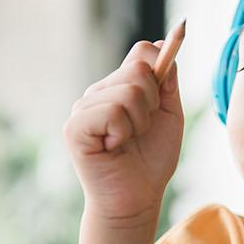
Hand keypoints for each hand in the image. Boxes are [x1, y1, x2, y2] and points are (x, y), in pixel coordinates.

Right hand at [63, 37, 184, 226]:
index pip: (141, 51)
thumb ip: (166, 82)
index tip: (163, 91)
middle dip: (152, 104)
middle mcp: (97, 93)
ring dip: (139, 123)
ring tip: (127, 141)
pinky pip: (112, 112)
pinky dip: (123, 132)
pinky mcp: (75, 127)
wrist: (136, 198)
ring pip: (128, 92)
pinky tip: (113, 147)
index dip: (160, 66)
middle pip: (138, 70)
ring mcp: (83, 108)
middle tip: (140, 130)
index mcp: (118, 87)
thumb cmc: (151, 160)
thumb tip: (163, 44)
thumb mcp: (168, 115)